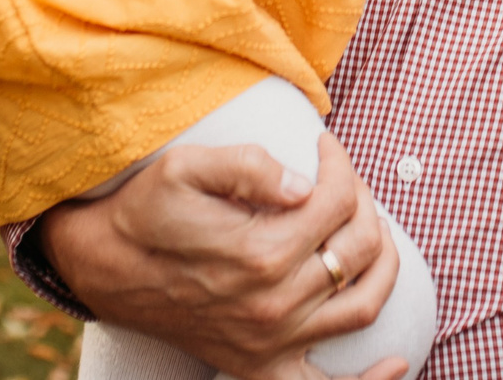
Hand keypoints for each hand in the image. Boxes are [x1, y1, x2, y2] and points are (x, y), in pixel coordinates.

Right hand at [38, 133, 400, 379]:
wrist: (104, 267)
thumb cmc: (145, 211)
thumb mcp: (185, 167)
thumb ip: (250, 165)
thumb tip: (306, 182)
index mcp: (260, 253)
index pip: (337, 200)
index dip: (339, 163)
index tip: (324, 144)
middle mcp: (274, 305)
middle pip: (357, 246)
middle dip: (361, 201)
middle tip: (342, 180)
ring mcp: (271, 342)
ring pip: (364, 303)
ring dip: (382, 261)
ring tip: (367, 228)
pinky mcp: (260, 366)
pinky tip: (397, 362)